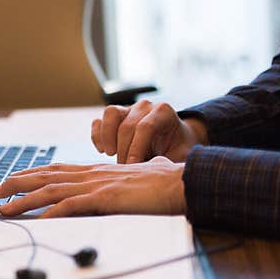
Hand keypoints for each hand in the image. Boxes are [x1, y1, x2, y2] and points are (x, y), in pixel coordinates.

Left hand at [0, 157, 186, 218]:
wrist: (185, 182)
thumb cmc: (166, 181)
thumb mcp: (137, 178)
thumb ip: (125, 180)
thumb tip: (128, 179)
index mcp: (96, 171)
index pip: (55, 170)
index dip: (30, 174)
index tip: (10, 180)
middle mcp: (92, 175)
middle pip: (45, 176)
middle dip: (16, 184)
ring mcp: (98, 185)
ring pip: (51, 191)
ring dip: (24, 200)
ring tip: (4, 209)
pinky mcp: (107, 199)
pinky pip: (74, 206)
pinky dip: (53, 213)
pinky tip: (38, 222)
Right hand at [91, 100, 207, 163]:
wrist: (173, 139)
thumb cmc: (177, 148)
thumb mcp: (182, 154)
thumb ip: (174, 160)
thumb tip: (164, 172)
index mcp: (163, 112)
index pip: (145, 127)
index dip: (137, 148)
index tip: (133, 166)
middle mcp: (145, 106)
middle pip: (127, 125)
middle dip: (123, 150)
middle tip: (125, 169)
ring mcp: (128, 108)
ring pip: (110, 114)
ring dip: (107, 137)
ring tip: (111, 155)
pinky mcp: (114, 116)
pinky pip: (99, 121)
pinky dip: (97, 136)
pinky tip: (102, 150)